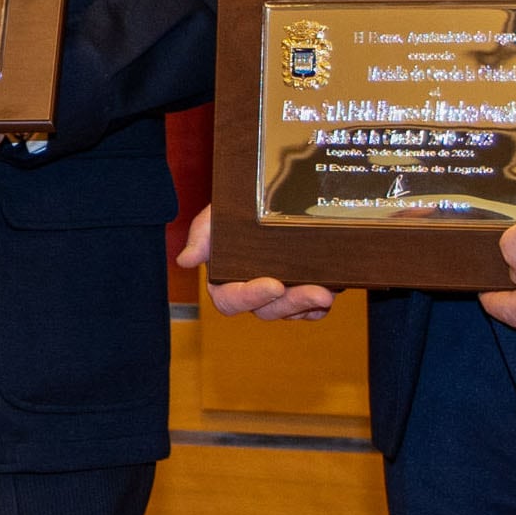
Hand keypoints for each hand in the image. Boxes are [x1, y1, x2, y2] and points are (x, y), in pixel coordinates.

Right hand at [178, 202, 335, 320]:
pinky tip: (330, 294)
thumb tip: (185, 260)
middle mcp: (249, 293)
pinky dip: (318, 307)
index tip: (273, 285)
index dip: (251, 297)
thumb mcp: (214, 217)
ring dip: (309, 304)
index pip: (230, 300)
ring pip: (289, 312)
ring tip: (329, 291)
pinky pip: (308, 311)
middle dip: (293, 303)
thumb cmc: (231, 212)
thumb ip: (200, 236)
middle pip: (266, 311)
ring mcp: (274, 296)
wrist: (259, 203)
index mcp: (223, 282)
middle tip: (317, 292)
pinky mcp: (295, 293)